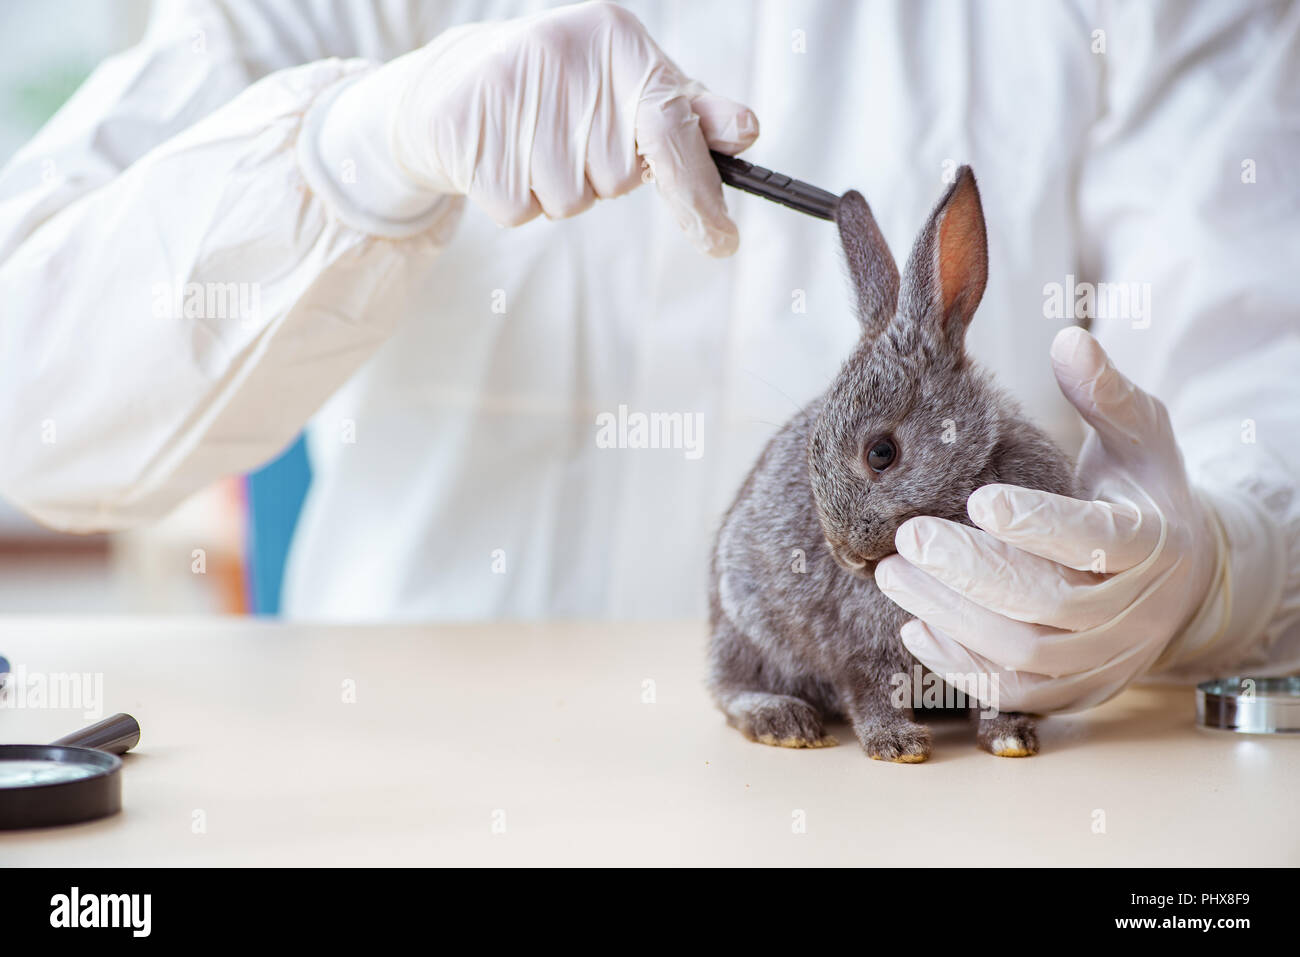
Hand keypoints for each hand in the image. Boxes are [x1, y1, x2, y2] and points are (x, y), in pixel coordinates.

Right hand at [313, 1, 757, 252]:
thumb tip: (746, 132)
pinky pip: (520, 212)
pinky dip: (517, 201)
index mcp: (616, 38)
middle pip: (617, 179)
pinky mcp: (467, 132)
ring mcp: (511, 90)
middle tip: (572, 141)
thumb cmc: (566, 92)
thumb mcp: (632, 87)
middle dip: (600, 177)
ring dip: (557, 191)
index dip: (698, 191)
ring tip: (533, 148)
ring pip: (570, 202)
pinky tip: (504, 159)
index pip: (671, 127)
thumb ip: (691, 114)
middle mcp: (565, 54)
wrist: (456, 84)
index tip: (723, 241)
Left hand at [874, 326, 1222, 712]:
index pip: (1097, 542)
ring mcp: (1103, 659)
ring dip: (951, 616)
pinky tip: (913, 627)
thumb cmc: (1138, 495)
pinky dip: (960, 665)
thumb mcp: (1138, 438)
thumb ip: (1104, 395)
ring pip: (1023, 655)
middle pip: (1049, 605)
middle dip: (971, 571)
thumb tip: (1070, 339)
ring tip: (892, 574)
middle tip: (907, 536)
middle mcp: (1134, 612)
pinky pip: (1012, 692)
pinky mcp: (1071, 691)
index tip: (978, 497)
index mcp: (1154, 544)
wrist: (1171, 581)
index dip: (1038, 523)